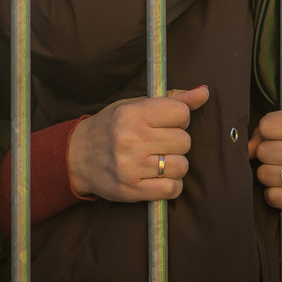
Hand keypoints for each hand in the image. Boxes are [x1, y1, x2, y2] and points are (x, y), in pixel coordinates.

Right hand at [66, 86, 209, 201]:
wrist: (77, 157)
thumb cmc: (111, 127)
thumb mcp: (134, 105)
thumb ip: (171, 99)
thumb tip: (204, 92)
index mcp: (133, 114)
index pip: (181, 113)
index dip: (179, 119)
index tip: (167, 122)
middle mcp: (132, 139)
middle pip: (184, 141)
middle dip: (176, 142)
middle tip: (160, 143)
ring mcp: (131, 167)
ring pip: (181, 166)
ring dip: (175, 164)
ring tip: (158, 160)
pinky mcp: (132, 190)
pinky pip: (172, 189)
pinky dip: (170, 185)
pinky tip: (157, 177)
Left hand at [248, 110, 281, 221]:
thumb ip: (281, 129)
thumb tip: (248, 145)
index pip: (268, 124)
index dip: (264, 133)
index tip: (272, 140)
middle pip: (263, 151)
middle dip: (267, 157)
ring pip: (264, 174)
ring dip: (270, 177)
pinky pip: (273, 197)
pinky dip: (275, 195)